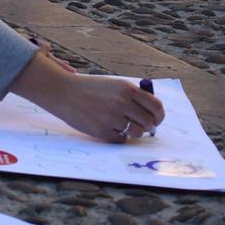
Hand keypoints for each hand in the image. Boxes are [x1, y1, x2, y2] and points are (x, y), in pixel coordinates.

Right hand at [11, 53, 164, 143]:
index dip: (159, 115)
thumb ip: (132, 95)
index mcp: (127, 89)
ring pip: (137, 132)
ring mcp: (112, 118)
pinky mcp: (103, 131)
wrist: (64, 93)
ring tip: (126, 127)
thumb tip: (152, 112)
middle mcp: (122, 103)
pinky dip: (120, 136)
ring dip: (135, 132)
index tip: (157, 119)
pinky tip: (111, 128)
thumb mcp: (114, 85)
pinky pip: (122, 139)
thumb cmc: (90, 89)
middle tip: (146, 127)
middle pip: (149, 121)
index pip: (155, 106)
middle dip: (149, 126)